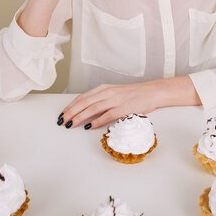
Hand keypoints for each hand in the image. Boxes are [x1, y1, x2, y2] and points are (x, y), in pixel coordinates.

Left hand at [58, 77, 200, 128]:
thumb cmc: (134, 95)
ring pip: (93, 108)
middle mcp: (107, 92)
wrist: (153, 92)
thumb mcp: (115, 94)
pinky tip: (89, 126)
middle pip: (84, 102)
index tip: (62, 113)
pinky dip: (97, 121)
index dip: (71, 105)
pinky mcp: (124, 108)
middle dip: (71, 112)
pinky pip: (107, 115)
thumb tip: (88, 113)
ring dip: (80, 117)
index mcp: (104, 88)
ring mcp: (115, 100)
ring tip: (71, 125)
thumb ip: (102, 101)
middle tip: (62, 121)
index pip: (83, 97)